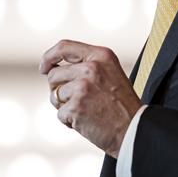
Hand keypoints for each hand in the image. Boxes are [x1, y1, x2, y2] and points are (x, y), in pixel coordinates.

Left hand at [40, 39, 142, 156]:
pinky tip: (87, 122)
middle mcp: (91, 67)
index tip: (44, 67)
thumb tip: (52, 68)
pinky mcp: (76, 106)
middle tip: (77, 100)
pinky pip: (60, 113)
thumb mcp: (110, 73)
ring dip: (64, 106)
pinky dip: (69, 121)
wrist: (134, 130)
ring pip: (54, 95)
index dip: (49, 57)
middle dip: (59, 89)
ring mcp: (83, 87)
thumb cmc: (121, 105)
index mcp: (101, 55)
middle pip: (54, 74)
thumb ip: (87, 65)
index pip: (64, 47)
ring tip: (85, 111)